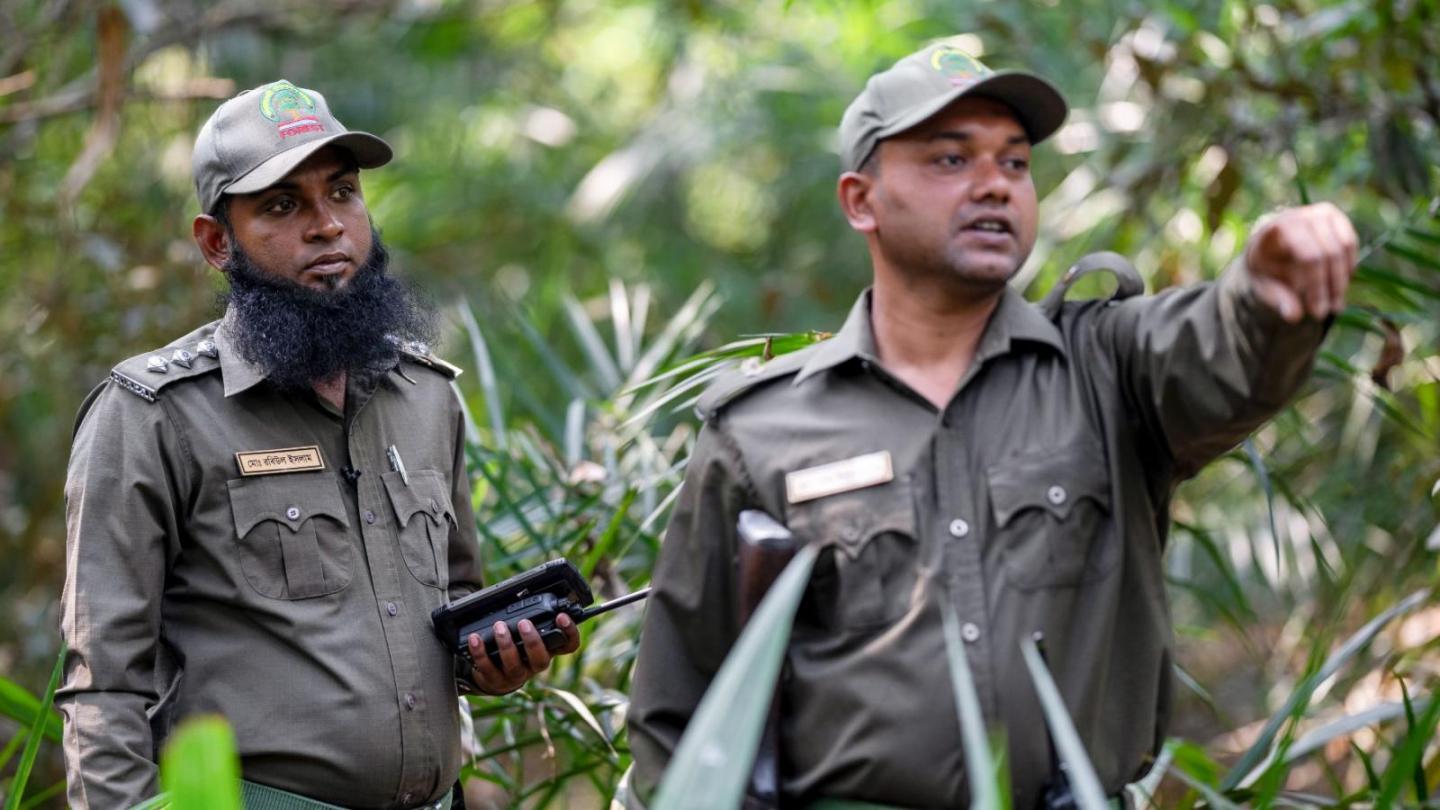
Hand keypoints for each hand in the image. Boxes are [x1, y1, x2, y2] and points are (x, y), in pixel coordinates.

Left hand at [469, 613, 580, 694]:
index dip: (570, 633)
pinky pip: (488, 669)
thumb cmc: (515, 644)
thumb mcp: (527, 632)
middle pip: (541, 660)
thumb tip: (527, 590)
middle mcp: (534, 666)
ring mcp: (515, 676)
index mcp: (547, 651)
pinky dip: (480, 653)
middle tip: (524, 623)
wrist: (495, 674)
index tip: (562, 616)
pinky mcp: (495, 680)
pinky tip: (475, 639)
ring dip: (506, 645)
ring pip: (514, 665)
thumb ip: (531, 617)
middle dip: (533, 641)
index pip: (568, 646)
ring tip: (498, 626)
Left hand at [1244, 202, 1357, 322]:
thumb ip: (1276, 297)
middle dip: (1332, 287)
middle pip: (1329, 253)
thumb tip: (1293, 317)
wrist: (1268, 242)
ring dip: (1342, 279)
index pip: (1310, 257)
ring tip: (1334, 304)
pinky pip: (1351, 244)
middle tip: (1330, 313)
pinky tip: (1337, 286)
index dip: (1317, 287)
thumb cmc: (1264, 266)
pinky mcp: (1336, 218)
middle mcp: (1303, 215)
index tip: (1317, 313)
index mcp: (1279, 227)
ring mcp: (1322, 213)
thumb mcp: (1262, 284)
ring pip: (1344, 248)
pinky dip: (1348, 266)